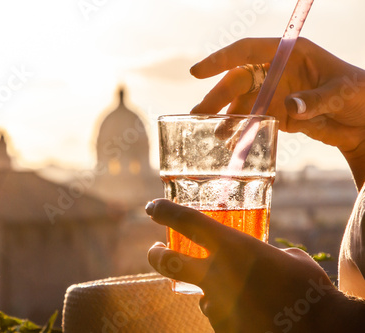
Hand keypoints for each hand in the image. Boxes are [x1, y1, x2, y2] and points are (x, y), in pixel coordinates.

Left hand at [146, 199, 351, 332]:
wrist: (319, 332)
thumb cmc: (309, 289)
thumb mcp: (289, 259)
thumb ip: (265, 254)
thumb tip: (263, 258)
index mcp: (232, 247)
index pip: (187, 221)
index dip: (165, 211)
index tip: (152, 207)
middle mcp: (215, 275)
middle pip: (167, 262)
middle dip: (156, 254)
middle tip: (155, 250)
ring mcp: (215, 304)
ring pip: (201, 294)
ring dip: (216, 292)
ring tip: (247, 297)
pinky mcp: (221, 328)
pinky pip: (220, 315)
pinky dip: (231, 312)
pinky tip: (253, 314)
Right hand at [190, 38, 364, 187]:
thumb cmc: (361, 94)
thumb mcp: (344, 93)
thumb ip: (317, 99)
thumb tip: (289, 106)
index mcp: (290, 54)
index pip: (248, 51)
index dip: (221, 60)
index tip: (197, 72)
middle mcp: (278, 71)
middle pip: (239, 79)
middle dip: (218, 96)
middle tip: (198, 114)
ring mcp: (276, 93)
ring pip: (242, 102)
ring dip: (226, 117)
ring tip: (215, 135)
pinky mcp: (277, 113)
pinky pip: (253, 121)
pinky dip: (242, 132)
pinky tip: (232, 144)